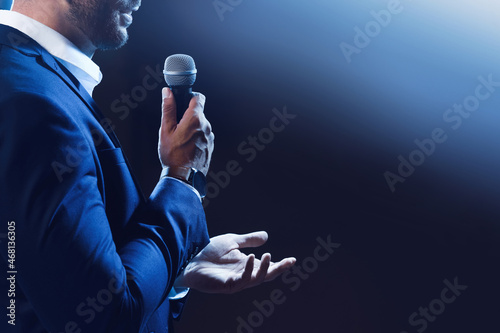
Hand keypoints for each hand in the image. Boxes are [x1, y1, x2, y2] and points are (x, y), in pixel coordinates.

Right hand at [158, 88, 213, 174]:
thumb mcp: (166, 130)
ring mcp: (210, 137)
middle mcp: (206, 126)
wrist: (184, 177)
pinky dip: (196, 138)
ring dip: (192, 129)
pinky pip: (203, 136)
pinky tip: (187, 147)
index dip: (190, 97)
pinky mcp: (211, 146)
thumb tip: (167, 93)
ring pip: (201, 125)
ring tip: (181, 140)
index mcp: (195, 119)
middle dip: (188, 117)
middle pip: (198, 113)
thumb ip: (168, 109)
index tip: (183, 102)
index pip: (199, 98)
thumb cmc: (173, 155)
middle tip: (176, 128)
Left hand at [174, 231, 295, 293]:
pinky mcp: (227, 285)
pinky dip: (249, 269)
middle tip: (289, 262)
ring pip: (257, 279)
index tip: (292, 260)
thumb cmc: (207, 251)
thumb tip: (266, 236)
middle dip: (278, 269)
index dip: (280, 264)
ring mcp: (236, 281)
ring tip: (267, 255)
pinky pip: (243, 280)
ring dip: (264, 268)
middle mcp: (243, 275)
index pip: (267, 267)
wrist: (188, 257)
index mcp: (246, 265)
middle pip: (266, 275)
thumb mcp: (232, 241)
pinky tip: (251, 257)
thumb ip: (249, 240)